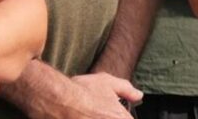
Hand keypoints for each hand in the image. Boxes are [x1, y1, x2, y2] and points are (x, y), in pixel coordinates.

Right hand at [0, 67, 142, 118]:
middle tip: (98, 112)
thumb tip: (138, 95)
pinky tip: (81, 115)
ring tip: (88, 112)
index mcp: (121, 118)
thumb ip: (126, 89)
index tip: (112, 111)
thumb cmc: (82, 91)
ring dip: (96, 116)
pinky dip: (84, 118)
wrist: (58, 100)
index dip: (122, 116)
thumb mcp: (107, 82)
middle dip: (108, 115)